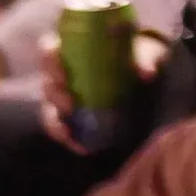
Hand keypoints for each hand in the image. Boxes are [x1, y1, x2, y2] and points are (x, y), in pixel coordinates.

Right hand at [33, 30, 164, 153]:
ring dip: (56, 120)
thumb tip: (147, 73)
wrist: (140, 72)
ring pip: (49, 108)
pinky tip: (81, 147)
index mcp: (72, 49)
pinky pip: (61, 128)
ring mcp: (63, 96)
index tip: (62, 70)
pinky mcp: (70, 116)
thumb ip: (144, 58)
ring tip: (68, 130)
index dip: (48, 58)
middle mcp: (61, 73)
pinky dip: (68, 138)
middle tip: (70, 103)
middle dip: (55, 93)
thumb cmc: (135, 54)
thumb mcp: (143, 51)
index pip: (49, 48)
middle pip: (48, 82)